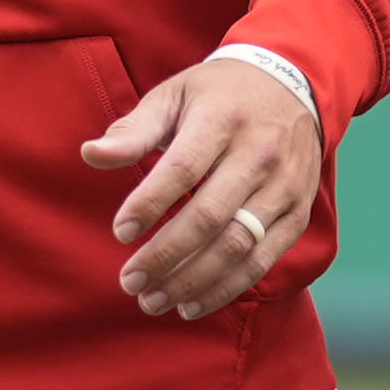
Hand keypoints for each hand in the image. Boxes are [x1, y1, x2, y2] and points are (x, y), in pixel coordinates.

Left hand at [83, 52, 323, 320]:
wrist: (294, 85)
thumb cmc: (219, 96)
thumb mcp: (174, 96)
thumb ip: (133, 130)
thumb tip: (91, 154)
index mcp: (222, 120)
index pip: (183, 170)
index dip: (149, 204)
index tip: (120, 231)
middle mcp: (260, 154)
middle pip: (210, 217)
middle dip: (166, 256)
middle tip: (129, 282)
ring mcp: (284, 186)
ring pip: (238, 246)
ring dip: (192, 281)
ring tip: (153, 301)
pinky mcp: (298, 213)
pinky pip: (263, 260)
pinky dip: (227, 288)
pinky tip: (192, 304)